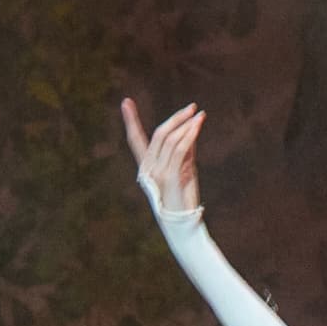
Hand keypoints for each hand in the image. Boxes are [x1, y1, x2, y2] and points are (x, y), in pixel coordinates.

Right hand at [120, 98, 205, 215]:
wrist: (184, 223)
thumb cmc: (184, 198)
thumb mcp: (184, 169)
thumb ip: (184, 149)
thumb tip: (190, 128)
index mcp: (146, 167)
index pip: (135, 140)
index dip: (130, 121)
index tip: (126, 102)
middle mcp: (148, 169)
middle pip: (159, 134)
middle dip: (176, 118)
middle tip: (192, 108)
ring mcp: (157, 173)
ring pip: (170, 140)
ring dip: (187, 125)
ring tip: (200, 116)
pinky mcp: (170, 177)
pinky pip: (179, 149)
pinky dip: (189, 135)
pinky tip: (197, 126)